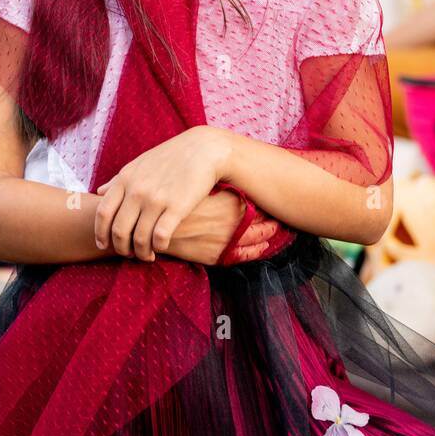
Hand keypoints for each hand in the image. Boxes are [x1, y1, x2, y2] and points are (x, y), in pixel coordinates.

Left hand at [95, 126, 231, 261]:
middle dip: (121, 248)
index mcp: (125, 179)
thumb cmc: (169, 157)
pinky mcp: (177, 207)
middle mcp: (137, 190)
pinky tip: (162, 246)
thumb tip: (98, 192)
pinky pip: (160, 237)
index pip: (103, 213)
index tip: (103, 245)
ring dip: (141, 253)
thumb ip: (118, 180)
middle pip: (119, 231)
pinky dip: (158, 247)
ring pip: (140, 239)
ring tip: (147, 255)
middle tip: (128, 254)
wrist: (202, 149)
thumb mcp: (139, 164)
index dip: (100, 233)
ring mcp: (156, 199)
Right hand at [165, 190, 279, 265]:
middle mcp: (231, 222)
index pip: (257, 204)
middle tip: (279, 215)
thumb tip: (234, 180)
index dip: (266, 203)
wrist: (155, 227)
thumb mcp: (199, 189)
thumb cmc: (176, 203)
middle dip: (272, 219)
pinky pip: (244, 256)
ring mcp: (225, 241)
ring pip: (257, 239)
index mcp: (227, 203)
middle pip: (262, 222)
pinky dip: (256, 252)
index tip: (271, 200)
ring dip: (268, 235)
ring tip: (275, 229)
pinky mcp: (216, 256)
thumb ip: (218, 186)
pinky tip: (262, 247)